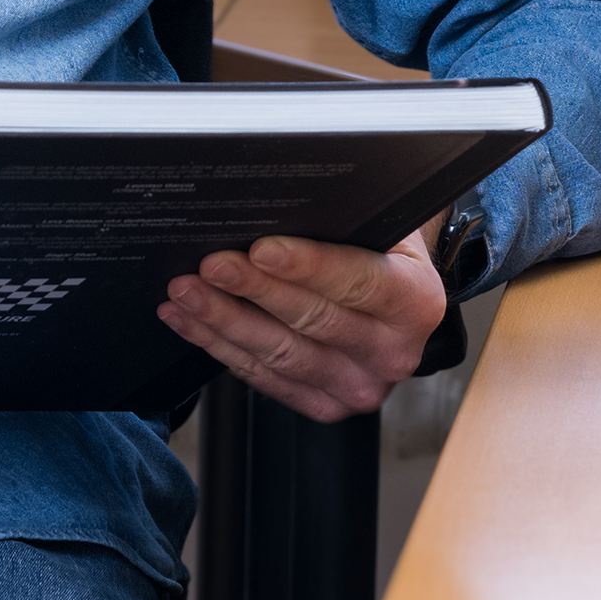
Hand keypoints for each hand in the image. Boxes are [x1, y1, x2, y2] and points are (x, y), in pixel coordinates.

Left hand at [156, 228, 446, 423]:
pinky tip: (190, 321)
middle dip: (252, 290)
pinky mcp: (325, 405)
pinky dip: (221, 347)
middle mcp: (393, 352)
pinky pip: (265, 377)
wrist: (392, 299)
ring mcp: (359, 386)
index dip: (306, 265)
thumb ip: (342, 214)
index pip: (357, 280)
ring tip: (186, 292)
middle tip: (209, 266)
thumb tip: (276, 194)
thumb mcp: (380, 223)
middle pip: (311, 320)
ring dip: (224, 321)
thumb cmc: (378, 248)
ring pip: (281, 354)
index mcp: (415, 300)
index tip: (259, 249)